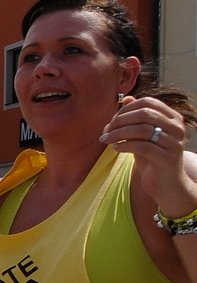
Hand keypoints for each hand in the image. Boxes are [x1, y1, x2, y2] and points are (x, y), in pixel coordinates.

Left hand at [101, 96, 196, 215]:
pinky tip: (116, 148)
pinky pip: (143, 146)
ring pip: (143, 129)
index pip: (148, 102)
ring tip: (106, 140)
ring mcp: (174, 143)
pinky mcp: (168, 158)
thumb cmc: (152, 156)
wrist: (166, 184)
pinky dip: (125, 145)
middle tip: (105, 131)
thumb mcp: (143, 135)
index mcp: (172, 118)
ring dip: (119, 133)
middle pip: (145, 114)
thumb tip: (127, 98)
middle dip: (120, 121)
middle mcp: (177, 128)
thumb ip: (137, 117)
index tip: (111, 121)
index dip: (126, 109)